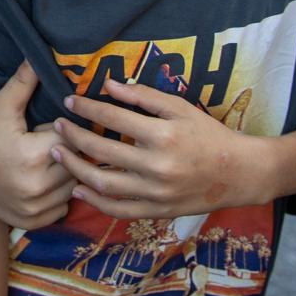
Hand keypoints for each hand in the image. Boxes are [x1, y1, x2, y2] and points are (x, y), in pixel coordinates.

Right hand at [0, 61, 73, 227]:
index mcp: (31, 155)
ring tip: (45, 162)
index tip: (49, 127)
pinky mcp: (30, 222)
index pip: (70, 140)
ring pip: (72, 189)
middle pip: (74, 165)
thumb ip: (25, 81)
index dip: (62, 132)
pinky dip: (57, 197)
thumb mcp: (1, 104)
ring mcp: (33, 208)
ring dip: (66, 175)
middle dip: (66, 153)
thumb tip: (41, 54)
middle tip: (46, 144)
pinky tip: (41, 181)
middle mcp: (35, 187)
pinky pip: (61, 209)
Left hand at [52, 78, 264, 218]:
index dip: (87, 108)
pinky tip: (79, 188)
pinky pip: (120, 210)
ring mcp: (157, 193)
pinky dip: (96, 201)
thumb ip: (143, 96)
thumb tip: (108, 84)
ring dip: (76, 168)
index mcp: (163, 135)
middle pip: (102, 151)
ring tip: (58, 154)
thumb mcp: (180, 107)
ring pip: (105, 184)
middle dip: (74, 137)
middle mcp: (157, 166)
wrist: (238, 173)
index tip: (69, 101)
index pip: (113, 119)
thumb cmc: (208, 134)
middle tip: (57, 126)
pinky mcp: (158, 211)